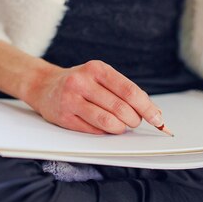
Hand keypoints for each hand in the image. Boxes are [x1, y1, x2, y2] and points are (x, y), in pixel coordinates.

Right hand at [30, 60, 163, 134]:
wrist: (44, 86)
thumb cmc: (80, 83)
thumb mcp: (101, 77)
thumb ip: (125, 91)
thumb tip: (153, 111)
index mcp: (97, 69)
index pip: (129, 91)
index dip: (147, 107)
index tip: (158, 118)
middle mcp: (82, 82)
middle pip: (120, 108)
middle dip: (134, 119)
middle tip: (134, 122)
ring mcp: (71, 99)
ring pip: (107, 121)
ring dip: (120, 128)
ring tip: (121, 126)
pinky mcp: (64, 117)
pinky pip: (93, 130)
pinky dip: (104, 132)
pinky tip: (104, 127)